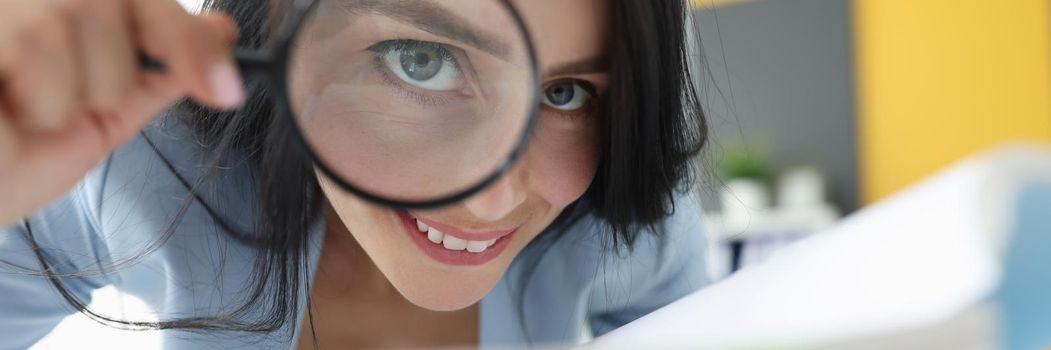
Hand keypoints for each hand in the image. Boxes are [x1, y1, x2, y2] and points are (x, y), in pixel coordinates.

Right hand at [0, 0, 243, 225]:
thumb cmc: (9, 158)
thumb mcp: (99, 117)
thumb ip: (157, 72)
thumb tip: (220, 36)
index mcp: (64, 13)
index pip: (147, 2)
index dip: (190, 40)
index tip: (227, 89)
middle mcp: (31, 0)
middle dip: (113, 72)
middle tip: (69, 110)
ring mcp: (6, 7)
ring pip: (83, 17)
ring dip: (68, 92)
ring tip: (23, 110)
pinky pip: (43, 44)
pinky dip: (38, 97)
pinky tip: (5, 107)